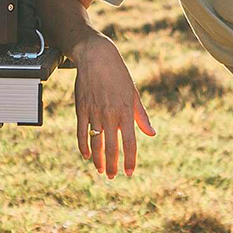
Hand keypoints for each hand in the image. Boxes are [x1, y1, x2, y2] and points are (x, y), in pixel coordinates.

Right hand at [73, 35, 154, 178]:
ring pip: (96, 143)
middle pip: (111, 147)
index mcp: (125, 111)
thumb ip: (141, 116)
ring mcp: (94, 112)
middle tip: (112, 176)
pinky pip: (81, 132)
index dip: (130, 160)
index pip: (130, 143)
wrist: (96, 56)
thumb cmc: (118, 74)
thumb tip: (151, 134)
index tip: (130, 172)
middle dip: (112, 165)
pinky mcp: (81, 108)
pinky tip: (86, 155)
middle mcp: (110, 114)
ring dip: (98, 159)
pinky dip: (83, 146)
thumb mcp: (133, 93)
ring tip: (100, 170)